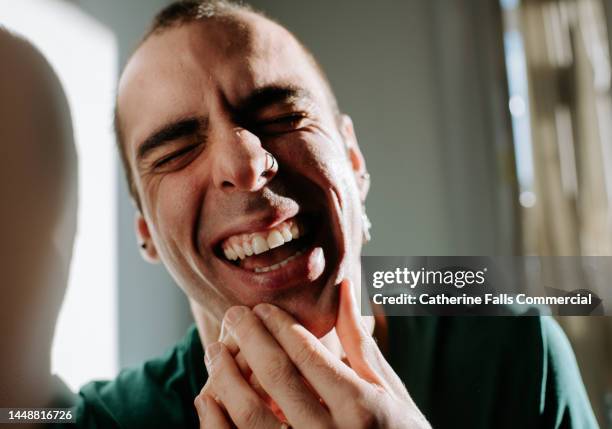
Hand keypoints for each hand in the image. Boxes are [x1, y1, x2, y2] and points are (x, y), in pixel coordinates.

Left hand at [194, 279, 430, 427]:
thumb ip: (359, 341)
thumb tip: (345, 285)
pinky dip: (216, 422)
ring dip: (226, 377)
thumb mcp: (386, 388)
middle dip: (249, 338)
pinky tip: (207, 397)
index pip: (307, 355)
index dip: (279, 326)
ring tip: (215, 350)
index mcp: (361, 407)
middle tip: (233, 314)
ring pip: (251, 415)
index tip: (261, 308)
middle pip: (277, 377)